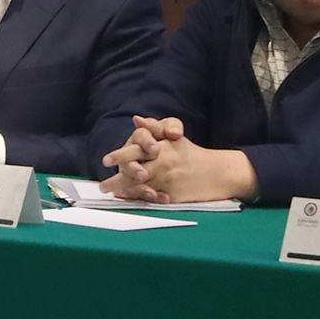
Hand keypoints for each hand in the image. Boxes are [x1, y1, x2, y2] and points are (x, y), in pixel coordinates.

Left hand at [100, 116, 255, 203]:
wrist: (217, 173)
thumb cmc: (191, 152)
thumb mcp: (175, 134)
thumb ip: (155, 126)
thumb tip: (136, 119)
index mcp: (163, 147)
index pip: (137, 150)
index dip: (120, 155)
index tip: (105, 161)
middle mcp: (164, 164)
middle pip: (135, 171)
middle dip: (117, 178)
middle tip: (102, 185)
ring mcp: (167, 181)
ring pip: (140, 186)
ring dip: (123, 190)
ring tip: (110, 192)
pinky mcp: (171, 197)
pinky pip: (150, 198)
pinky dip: (136, 198)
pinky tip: (126, 198)